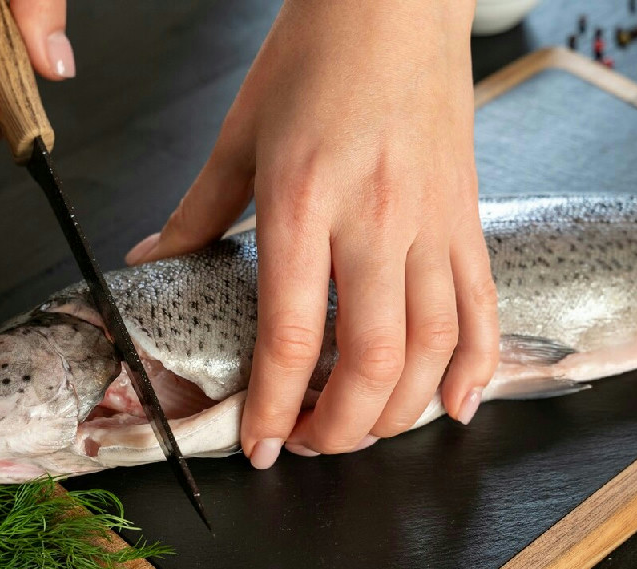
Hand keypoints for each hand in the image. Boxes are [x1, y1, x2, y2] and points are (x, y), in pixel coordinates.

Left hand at [126, 1, 498, 467]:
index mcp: (302, 200)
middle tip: (311, 445)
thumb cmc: (313, 54)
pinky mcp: (468, 217)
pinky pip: (484, 307)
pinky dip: (477, 367)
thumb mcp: (239, 133)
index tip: (262, 446)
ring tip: (364, 431)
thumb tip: (152, 263)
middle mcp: (375, 220)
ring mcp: (433, 222)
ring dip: (399, 411)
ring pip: (435, 348)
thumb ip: (196, 213)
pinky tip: (457, 407)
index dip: (276, 406)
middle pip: (374, 360)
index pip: (293, 334)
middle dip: (340, 426)